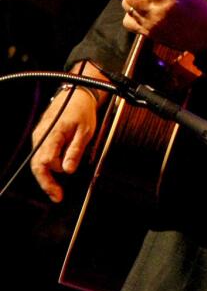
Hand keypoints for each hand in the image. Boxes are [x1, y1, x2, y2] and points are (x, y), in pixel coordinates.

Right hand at [30, 85, 101, 202]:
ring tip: (63, 180)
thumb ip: (75, 151)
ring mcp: (39, 136)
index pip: (44, 163)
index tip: (58, 194)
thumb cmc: (82, 112)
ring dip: (50, 172)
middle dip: (47, 182)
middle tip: (58, 195)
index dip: (49, 181)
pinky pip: (43, 154)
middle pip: (37, 165)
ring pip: (39, 161)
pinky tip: (61, 167)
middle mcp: (41, 136)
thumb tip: (68, 170)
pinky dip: (50, 164)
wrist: (76, 95)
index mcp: (52, 135)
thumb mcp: (85, 132)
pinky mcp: (42, 137)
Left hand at [121, 0, 206, 53]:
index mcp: (170, 0)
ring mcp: (151, 24)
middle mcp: (158, 12)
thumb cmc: (201, 11)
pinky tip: (144, 14)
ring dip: (135, 1)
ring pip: (128, 6)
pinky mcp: (148, 34)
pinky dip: (132, 16)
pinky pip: (128, 22)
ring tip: (147, 1)